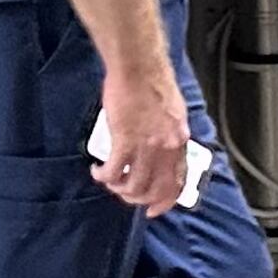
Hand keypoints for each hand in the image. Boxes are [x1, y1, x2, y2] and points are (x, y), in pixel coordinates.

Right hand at [92, 60, 190, 217]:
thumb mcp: (173, 114)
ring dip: (117, 188)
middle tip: (123, 194)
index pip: (177, 182)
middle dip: (136, 199)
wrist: (140, 67)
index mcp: (180, 140)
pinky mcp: (125, 140)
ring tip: (108, 179)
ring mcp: (147, 145)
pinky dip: (103, 176)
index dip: (165, 202)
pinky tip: (97, 170)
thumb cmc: (153, 83)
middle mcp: (167, 147)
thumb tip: (161, 153)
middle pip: (153, 190)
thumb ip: (169, 136)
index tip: (154, 210)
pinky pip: (114, 171)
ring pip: (133, 186)